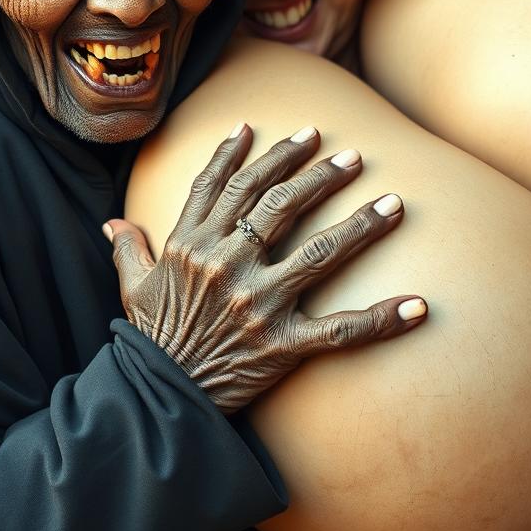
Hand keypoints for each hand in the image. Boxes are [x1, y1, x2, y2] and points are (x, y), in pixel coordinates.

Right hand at [104, 123, 426, 412]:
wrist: (158, 396)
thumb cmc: (150, 337)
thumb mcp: (132, 287)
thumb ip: (127, 248)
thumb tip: (112, 224)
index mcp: (192, 244)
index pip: (230, 185)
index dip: (261, 155)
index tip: (293, 135)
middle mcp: (227, 265)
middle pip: (279, 205)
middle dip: (317, 174)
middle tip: (351, 155)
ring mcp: (258, 304)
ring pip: (318, 251)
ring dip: (360, 223)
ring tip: (393, 201)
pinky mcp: (282, 345)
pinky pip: (340, 331)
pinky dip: (382, 320)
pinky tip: (419, 305)